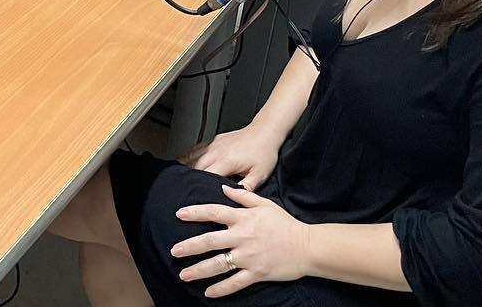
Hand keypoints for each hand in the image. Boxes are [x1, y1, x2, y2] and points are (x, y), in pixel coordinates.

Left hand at [171, 184, 311, 296]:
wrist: (308, 246)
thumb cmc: (286, 224)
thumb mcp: (265, 204)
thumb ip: (243, 196)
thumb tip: (223, 188)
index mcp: (243, 218)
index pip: (214, 212)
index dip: (195, 213)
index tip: (179, 214)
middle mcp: (242, 237)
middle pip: (210, 240)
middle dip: (190, 246)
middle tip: (173, 251)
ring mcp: (249, 257)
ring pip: (219, 264)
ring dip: (199, 270)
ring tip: (183, 275)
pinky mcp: (257, 273)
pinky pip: (236, 282)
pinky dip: (221, 289)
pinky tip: (208, 293)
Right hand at [181, 124, 280, 189]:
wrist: (265, 132)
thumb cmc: (264, 152)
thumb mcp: (260, 174)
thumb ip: (246, 188)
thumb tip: (236, 200)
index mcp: (226, 162)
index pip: (206, 177)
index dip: (199, 187)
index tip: (195, 196)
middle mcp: (216, 152)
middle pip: (196, 168)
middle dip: (191, 180)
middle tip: (186, 191)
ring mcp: (214, 145)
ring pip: (194, 158)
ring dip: (188, 168)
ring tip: (182, 180)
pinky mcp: (215, 141)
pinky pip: (198, 150)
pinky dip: (190, 157)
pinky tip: (186, 162)